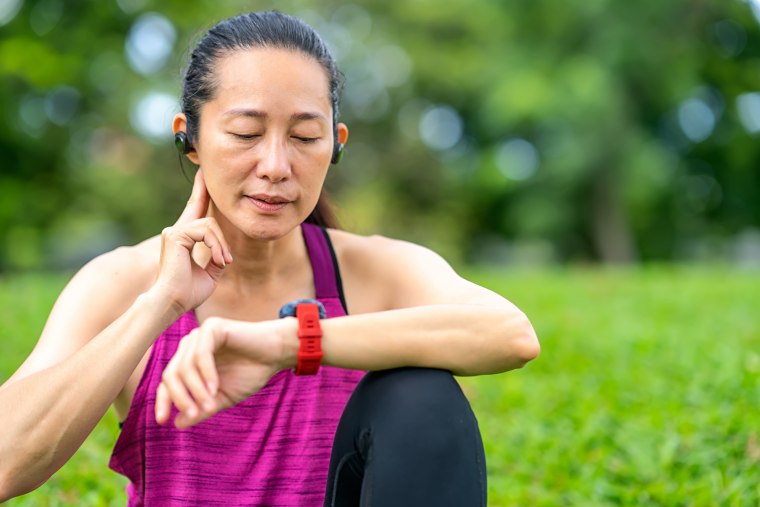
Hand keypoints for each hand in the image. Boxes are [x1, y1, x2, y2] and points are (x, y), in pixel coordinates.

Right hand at [153, 169, 232, 313]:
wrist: (173, 302)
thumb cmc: (188, 292)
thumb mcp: (211, 273)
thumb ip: (217, 258)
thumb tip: (225, 254)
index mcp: (183, 237)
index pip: (194, 209)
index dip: (200, 192)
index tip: (204, 175)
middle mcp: (176, 230)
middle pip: (203, 210)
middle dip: (212, 213)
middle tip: (220, 239)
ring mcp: (174, 231)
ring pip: (210, 225)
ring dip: (222, 246)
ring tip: (224, 263)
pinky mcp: (176, 235)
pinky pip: (206, 231)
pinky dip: (216, 246)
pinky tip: (219, 261)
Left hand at [154, 317, 296, 427]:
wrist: (276, 353)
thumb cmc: (251, 373)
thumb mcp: (222, 398)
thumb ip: (201, 409)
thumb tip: (177, 424)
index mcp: (189, 361)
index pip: (167, 381)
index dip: (164, 401)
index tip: (162, 421)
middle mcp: (190, 346)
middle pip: (171, 375)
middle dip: (181, 397)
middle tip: (195, 414)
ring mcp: (199, 335)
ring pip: (185, 367)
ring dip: (196, 389)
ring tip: (211, 405)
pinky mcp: (211, 328)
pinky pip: (200, 355)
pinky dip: (206, 374)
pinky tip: (216, 387)